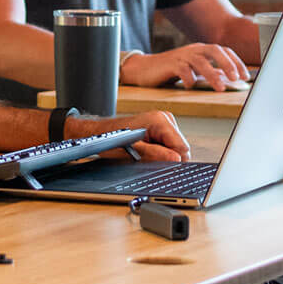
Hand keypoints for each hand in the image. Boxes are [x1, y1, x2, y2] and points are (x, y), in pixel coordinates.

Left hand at [66, 110, 190, 162]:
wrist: (100, 134)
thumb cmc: (112, 141)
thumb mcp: (134, 153)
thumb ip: (157, 155)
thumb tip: (176, 159)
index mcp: (160, 120)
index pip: (183, 148)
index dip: (173, 161)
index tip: (158, 165)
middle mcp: (164, 118)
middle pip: (181, 149)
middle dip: (168, 158)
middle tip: (147, 159)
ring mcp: (164, 122)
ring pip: (176, 149)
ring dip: (163, 155)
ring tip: (144, 153)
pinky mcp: (161, 128)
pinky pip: (169, 146)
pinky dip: (160, 152)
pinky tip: (146, 150)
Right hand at [121, 44, 249, 90]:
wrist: (144, 69)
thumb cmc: (171, 70)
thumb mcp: (194, 70)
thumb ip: (210, 72)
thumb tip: (228, 78)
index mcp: (201, 50)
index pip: (223, 51)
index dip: (236, 62)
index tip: (244, 76)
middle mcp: (193, 50)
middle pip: (214, 50)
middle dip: (228, 63)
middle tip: (236, 78)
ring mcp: (181, 56)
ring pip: (200, 60)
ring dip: (212, 74)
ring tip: (220, 88)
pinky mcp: (169, 64)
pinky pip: (182, 69)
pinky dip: (189, 78)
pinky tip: (191, 87)